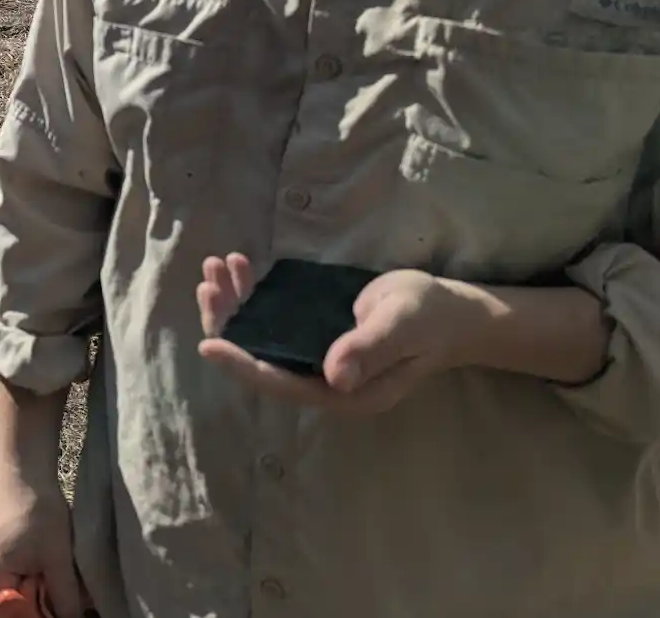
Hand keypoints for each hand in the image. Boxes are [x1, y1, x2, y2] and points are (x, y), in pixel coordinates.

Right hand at [0, 467, 83, 617]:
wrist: (26, 466)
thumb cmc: (39, 510)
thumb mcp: (57, 558)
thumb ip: (65, 598)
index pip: (15, 613)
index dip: (40, 614)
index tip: (64, 608)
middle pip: (16, 600)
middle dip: (43, 599)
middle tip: (69, 589)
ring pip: (19, 584)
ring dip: (42, 583)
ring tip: (60, 567)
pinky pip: (16, 569)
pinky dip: (36, 569)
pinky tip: (50, 555)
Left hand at [197, 254, 479, 414]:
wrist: (451, 312)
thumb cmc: (429, 317)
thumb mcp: (401, 326)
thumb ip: (368, 348)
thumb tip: (334, 378)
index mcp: (345, 393)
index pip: (281, 383)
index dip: (242, 365)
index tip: (208, 345)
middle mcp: (324, 382)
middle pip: (260, 360)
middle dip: (229, 323)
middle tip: (209, 281)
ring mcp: (318, 360)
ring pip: (262, 338)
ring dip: (235, 304)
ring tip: (216, 266)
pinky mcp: (317, 338)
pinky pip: (275, 323)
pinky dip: (253, 296)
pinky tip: (242, 268)